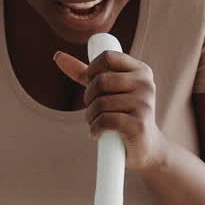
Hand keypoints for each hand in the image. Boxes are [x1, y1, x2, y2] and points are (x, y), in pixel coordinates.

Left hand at [53, 50, 169, 170]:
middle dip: (88, 97)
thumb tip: (58, 56)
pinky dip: (95, 129)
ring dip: (90, 116)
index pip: (109, 56)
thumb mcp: (106, 90)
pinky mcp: (139, 124)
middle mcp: (146, 84)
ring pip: (100, 103)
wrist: (147, 147)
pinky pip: (105, 121)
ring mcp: (144, 104)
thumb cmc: (123, 114)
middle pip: (101, 81)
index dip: (92, 69)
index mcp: (141, 70)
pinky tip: (97, 134)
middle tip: (92, 108)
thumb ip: (85, 74)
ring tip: (95, 123)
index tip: (90, 83)